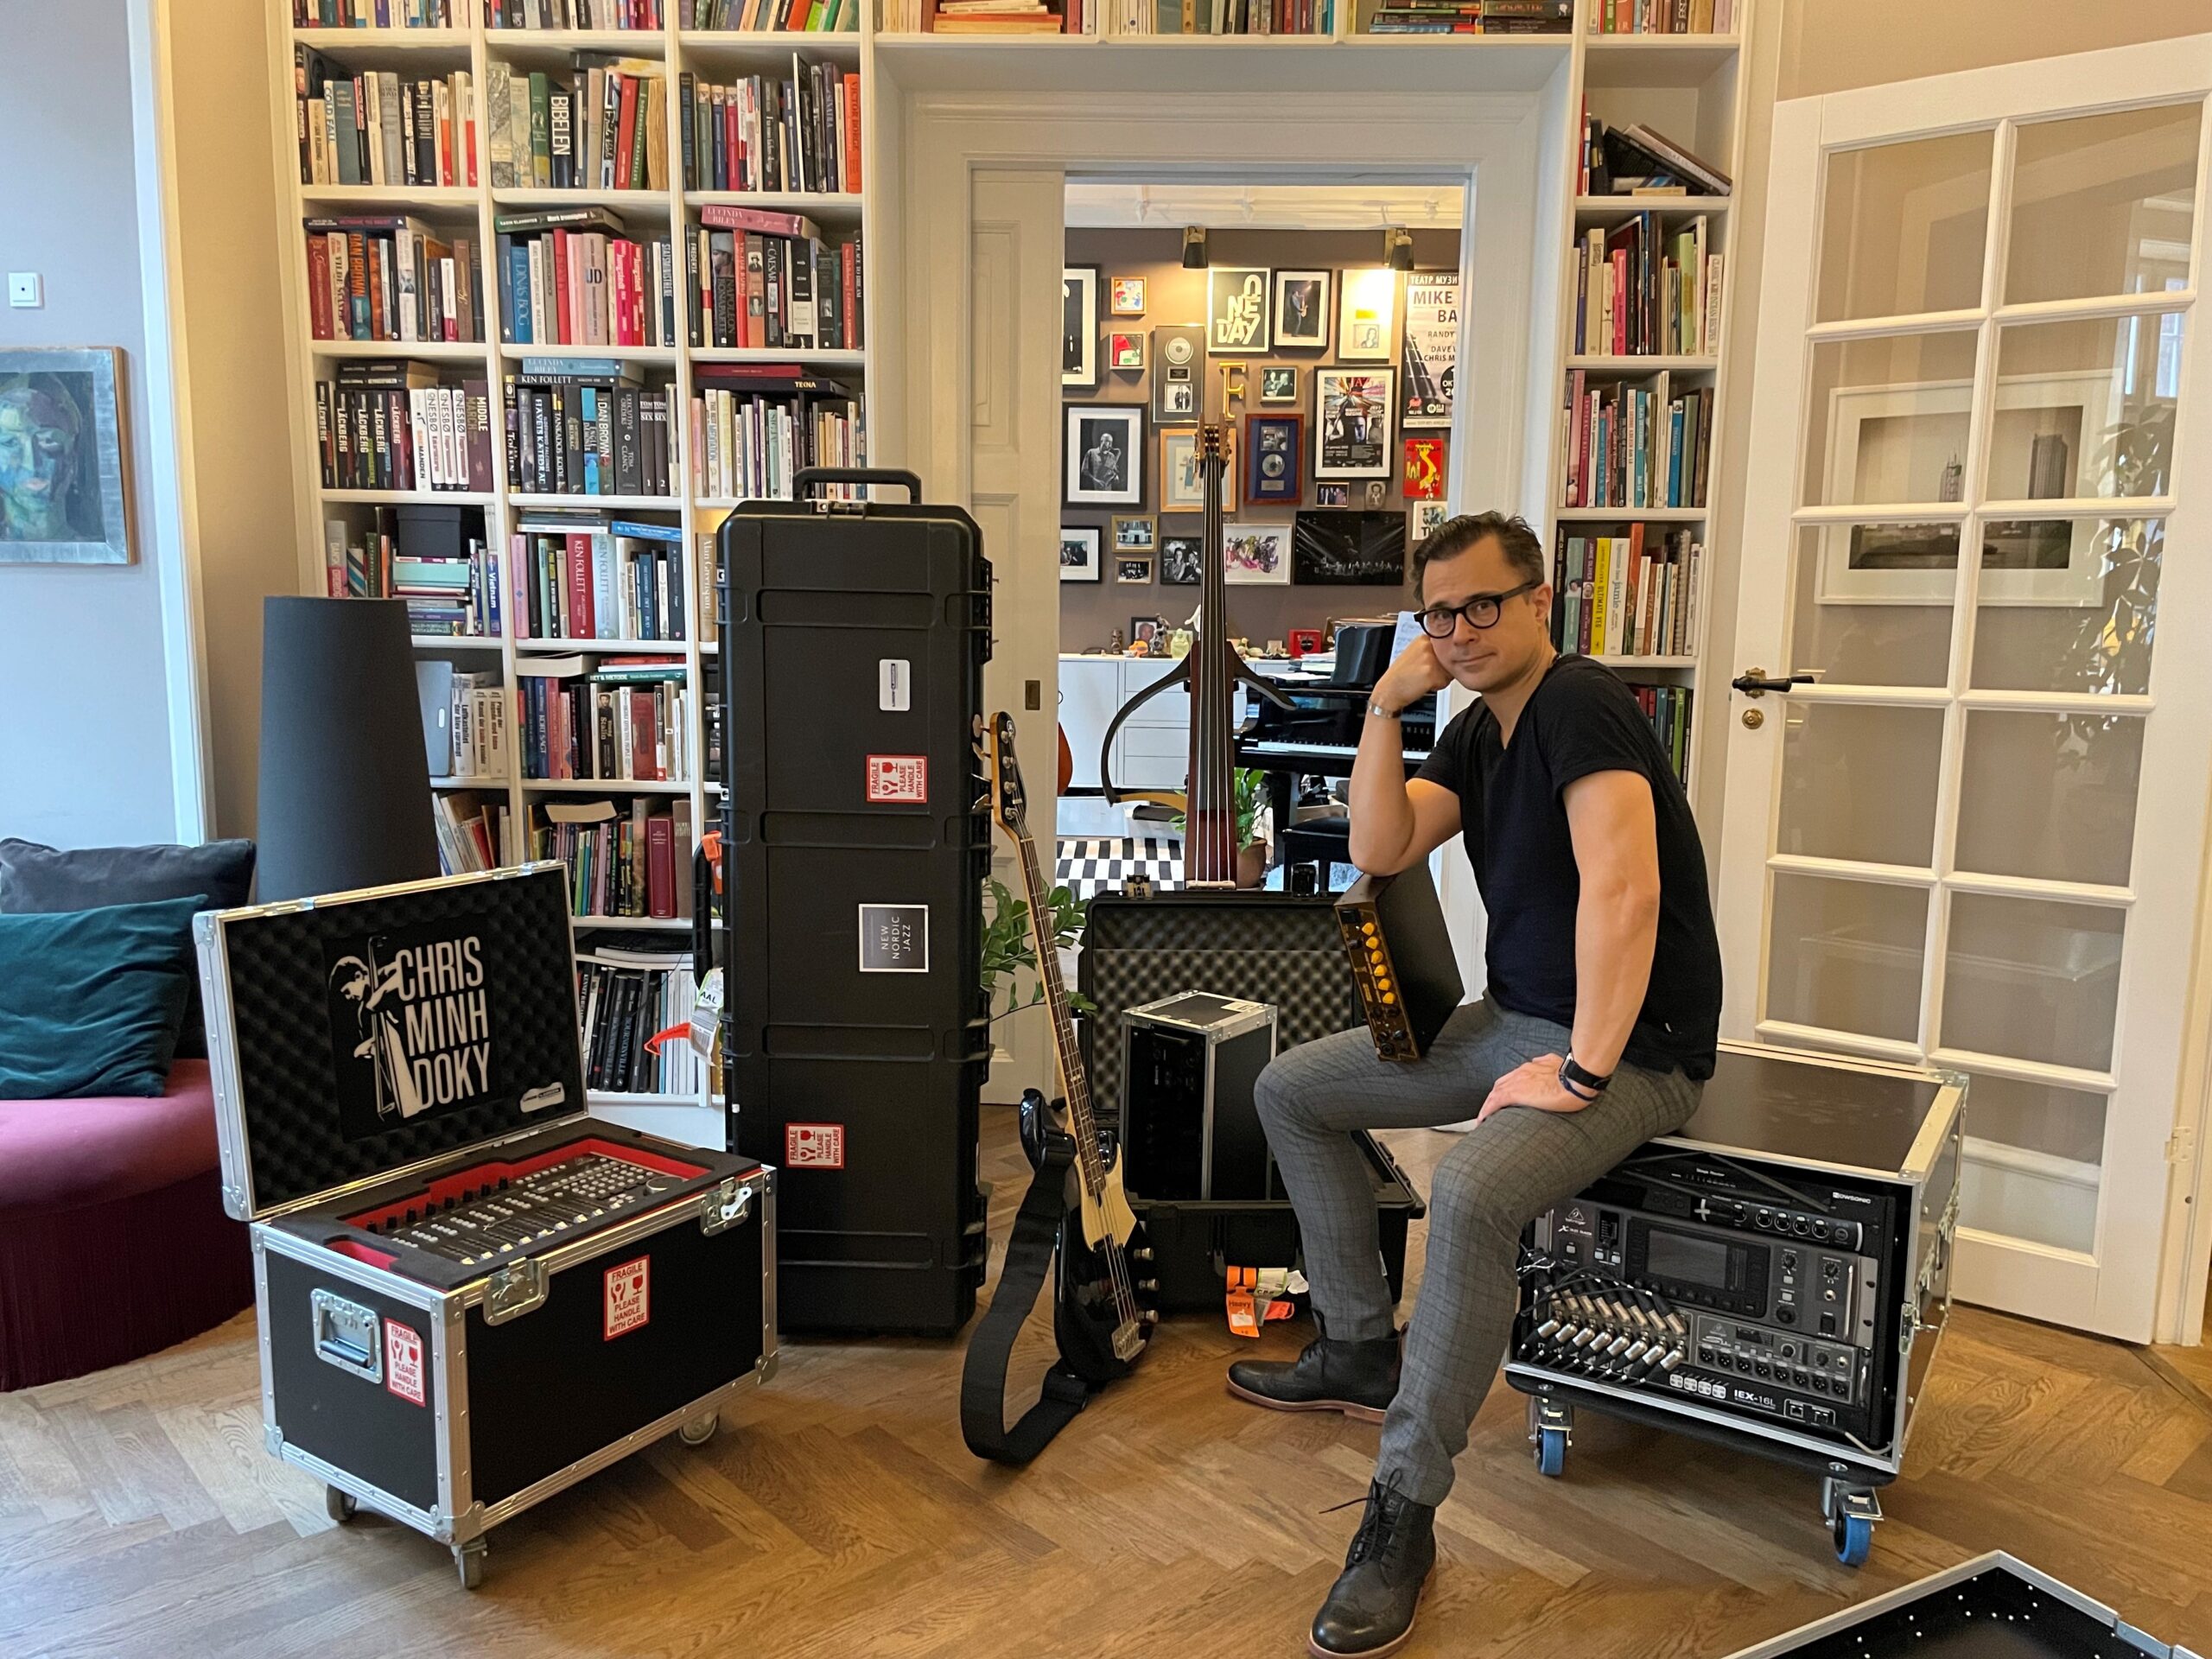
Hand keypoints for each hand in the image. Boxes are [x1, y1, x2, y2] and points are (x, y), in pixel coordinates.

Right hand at [1372, 636, 1452, 714]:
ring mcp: (1430, 659)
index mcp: (1423, 638)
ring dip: (1441, 677)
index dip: (1442, 657)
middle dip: (1443, 667)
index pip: (1447, 645)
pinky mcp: (1432, 674)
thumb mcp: (1414, 653)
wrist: (1389, 690)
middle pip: (1450, 657)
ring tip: (1424, 678)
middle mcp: (1428, 646)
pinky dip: (1438, 686)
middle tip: (1425, 672)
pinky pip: (1445, 681)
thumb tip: (1452, 652)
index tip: (1431, 663)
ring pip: (1449, 669)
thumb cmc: (1401, 675)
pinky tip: (1424, 684)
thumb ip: (1432, 649)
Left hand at [1476, 1055, 1593, 1124]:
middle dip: (1493, 1097)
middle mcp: (1520, 1073)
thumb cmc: (1573, 1074)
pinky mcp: (1515, 1094)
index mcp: (1530, 1068)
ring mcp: (1516, 1082)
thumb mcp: (1556, 1062)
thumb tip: (1539, 1061)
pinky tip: (1483, 1120)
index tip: (1502, 1097)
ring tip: (1483, 1118)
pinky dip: (1487, 1111)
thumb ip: (1546, 1062)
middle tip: (1490, 1110)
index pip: (1511, 1078)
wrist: (1576, 1080)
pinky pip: (1495, 1103)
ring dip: (1488, 1105)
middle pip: (1499, 1086)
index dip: (1505, 1088)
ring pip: (1494, 1094)